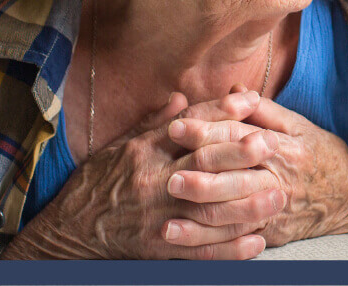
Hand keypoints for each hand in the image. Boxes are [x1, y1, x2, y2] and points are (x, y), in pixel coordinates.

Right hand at [2, 91, 282, 259]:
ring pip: (208, 208)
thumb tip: (182, 97)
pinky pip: (199, 250)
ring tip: (278, 197)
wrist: (69, 231)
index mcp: (145, 151)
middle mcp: (153, 180)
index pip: (188, 126)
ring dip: (246, 205)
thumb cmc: (97, 184)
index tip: (251, 102)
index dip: (220, 112)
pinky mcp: (159, 246)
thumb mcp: (119, 146)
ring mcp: (157, 214)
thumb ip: (153, 123)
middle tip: (271, 145)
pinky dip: (230, 249)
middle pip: (201, 163)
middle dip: (238, 154)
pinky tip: (257, 244)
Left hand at [165, 91, 347, 246]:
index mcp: (283, 148)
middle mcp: (278, 180)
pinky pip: (235, 238)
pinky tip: (181, 237)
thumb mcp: (302, 127)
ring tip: (165, 210)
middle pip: (232, 177)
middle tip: (166, 174)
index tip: (176, 127)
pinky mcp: (271, 233)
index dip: (206, 131)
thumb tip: (234, 91)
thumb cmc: (325, 157)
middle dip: (197, 175)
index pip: (239, 137)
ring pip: (230, 212)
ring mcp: (274, 210)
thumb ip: (265, 110)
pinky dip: (206, 239)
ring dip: (196, 212)